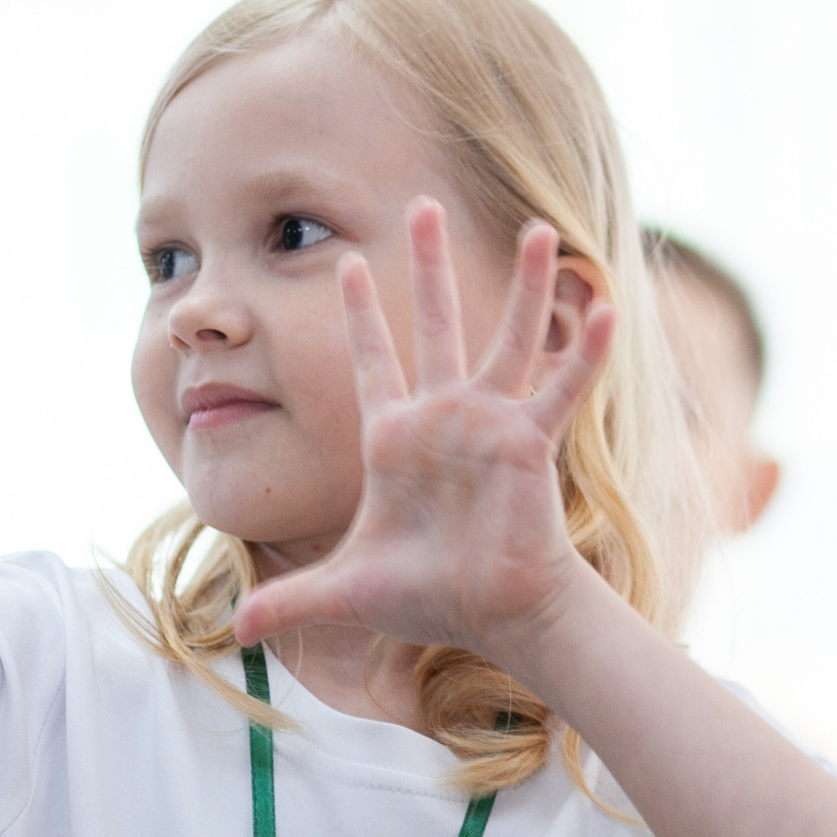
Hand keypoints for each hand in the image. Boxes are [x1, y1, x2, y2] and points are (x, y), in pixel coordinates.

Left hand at [231, 201, 615, 669]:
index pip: (371, 359)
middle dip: (429, 264)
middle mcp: (442, 418)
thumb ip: (288, 602)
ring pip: (508, 338)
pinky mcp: (529, 443)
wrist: (491, 616)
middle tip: (423, 203)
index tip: (351, 261)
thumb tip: (231, 633)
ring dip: (523, 284)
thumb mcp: (343, 592)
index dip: (361, 313)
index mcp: (393, 438)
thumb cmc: (426, 598)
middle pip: (435, 323)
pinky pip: (562, 389)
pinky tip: (605, 307)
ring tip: (539, 227)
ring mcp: (489, 425)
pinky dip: (584, 352)